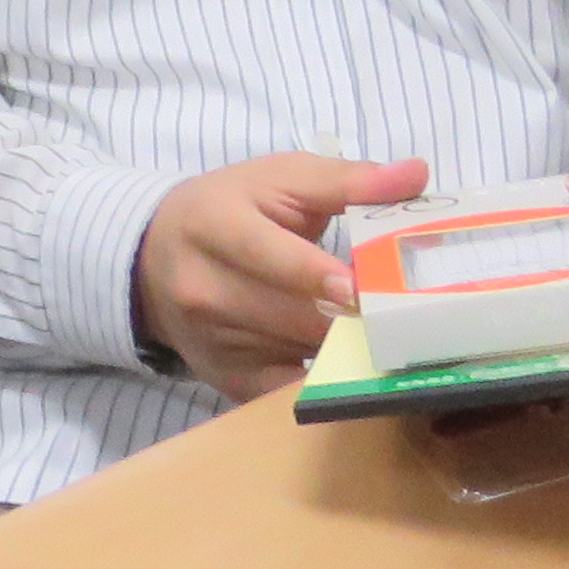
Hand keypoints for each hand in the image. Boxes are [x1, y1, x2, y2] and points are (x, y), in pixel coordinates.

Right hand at [137, 152, 427, 399]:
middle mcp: (203, 287)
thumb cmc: (230, 209)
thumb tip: (416, 173)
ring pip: (299, 355)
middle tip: (409, 323)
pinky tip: (359, 373)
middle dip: (352, 321)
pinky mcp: (227, 378)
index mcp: (214, 223)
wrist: (152, 257)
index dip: (312, 274)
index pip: (264, 252)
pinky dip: (328, 386)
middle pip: (291, 315)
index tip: (356, 291)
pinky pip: (289, 395)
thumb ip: (348, 180)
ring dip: (350, 351)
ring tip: (393, 341)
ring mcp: (214, 339)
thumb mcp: (277, 180)